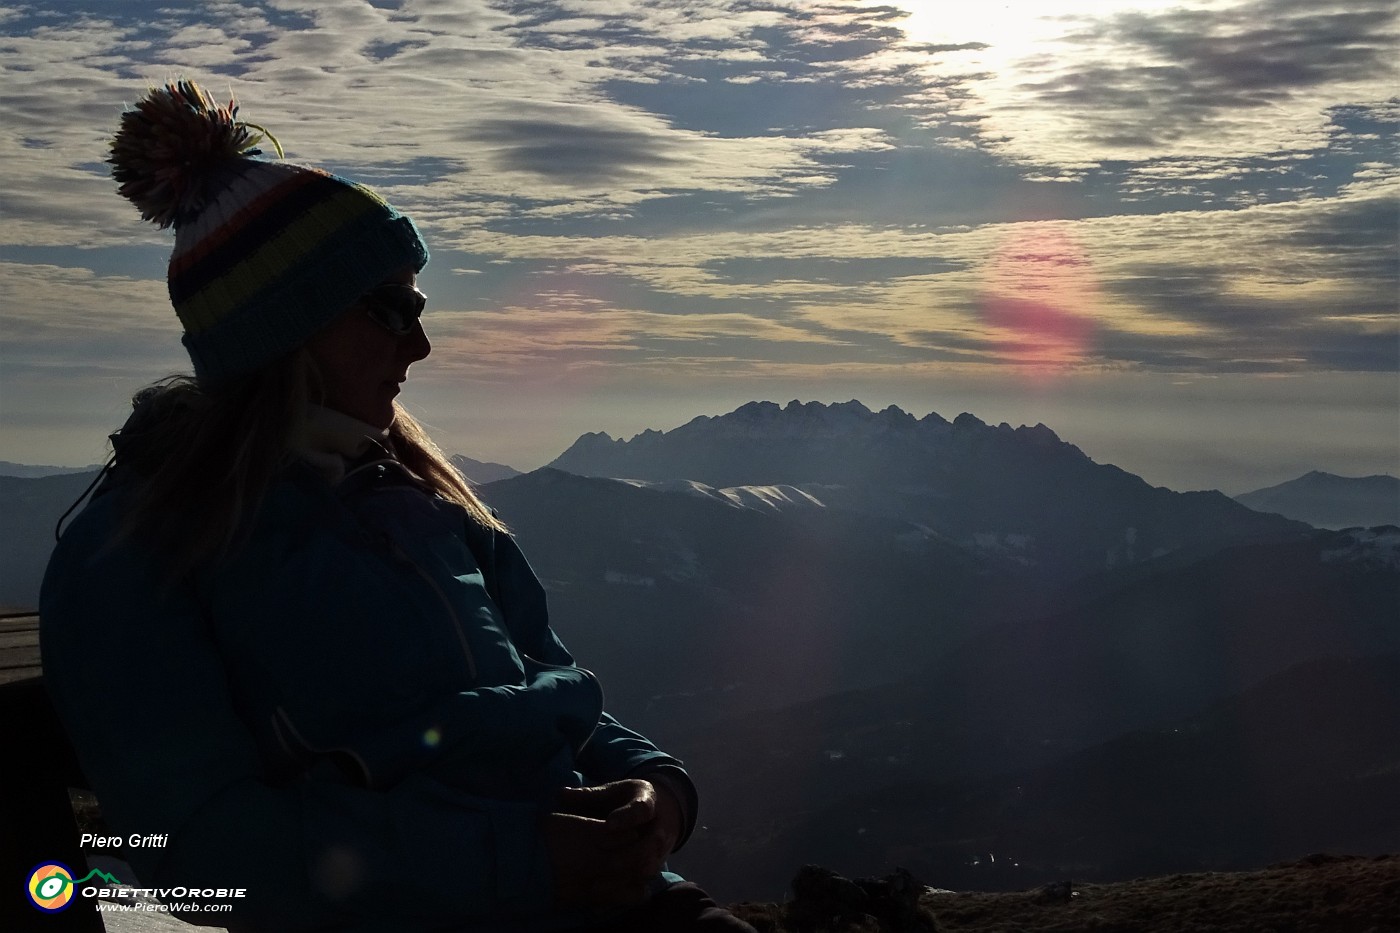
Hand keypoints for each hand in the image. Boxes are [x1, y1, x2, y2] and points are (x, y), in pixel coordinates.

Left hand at [547, 779, 683, 905]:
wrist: (661, 810)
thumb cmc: (627, 800)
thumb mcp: (612, 792)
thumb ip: (588, 795)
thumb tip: (561, 794)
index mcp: (647, 801)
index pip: (642, 810)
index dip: (627, 818)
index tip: (609, 825)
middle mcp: (658, 827)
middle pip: (652, 843)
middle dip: (631, 854)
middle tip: (608, 862)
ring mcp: (659, 850)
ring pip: (651, 866)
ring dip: (629, 876)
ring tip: (603, 884)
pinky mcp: (653, 867)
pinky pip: (645, 883)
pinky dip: (626, 893)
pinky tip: (605, 902)